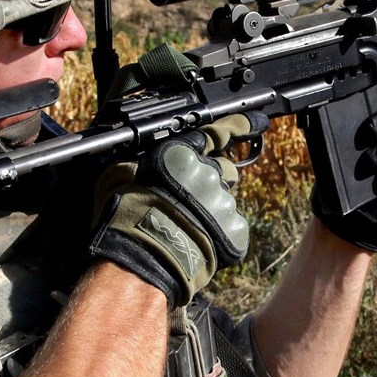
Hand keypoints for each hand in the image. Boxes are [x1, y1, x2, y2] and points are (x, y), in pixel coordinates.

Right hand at [89, 115, 253, 305]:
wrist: (143, 254)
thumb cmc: (126, 212)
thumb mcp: (121, 172)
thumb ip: (144, 157)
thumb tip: (143, 155)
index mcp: (184, 154)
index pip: (219, 132)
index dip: (237, 126)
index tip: (256, 121)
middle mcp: (209, 172)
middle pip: (224, 170)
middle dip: (210, 181)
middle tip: (187, 201)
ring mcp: (224, 201)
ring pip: (225, 200)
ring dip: (211, 210)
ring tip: (186, 226)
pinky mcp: (234, 228)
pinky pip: (231, 227)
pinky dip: (219, 234)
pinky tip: (198, 240)